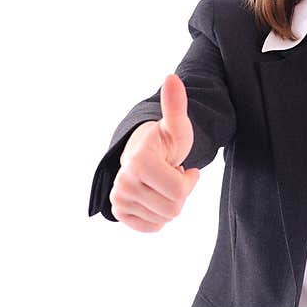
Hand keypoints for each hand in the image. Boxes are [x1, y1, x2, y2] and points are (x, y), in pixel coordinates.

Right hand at [110, 74, 199, 231]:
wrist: (145, 153)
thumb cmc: (165, 141)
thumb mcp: (176, 126)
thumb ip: (175, 105)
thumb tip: (172, 78)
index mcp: (138, 162)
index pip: (179, 192)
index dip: (188, 181)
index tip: (181, 167)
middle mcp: (123, 182)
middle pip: (173, 209)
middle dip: (180, 193)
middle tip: (171, 175)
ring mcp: (118, 198)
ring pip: (164, 220)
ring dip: (169, 203)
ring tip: (162, 184)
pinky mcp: (118, 212)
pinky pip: (151, 227)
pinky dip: (158, 216)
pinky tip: (154, 197)